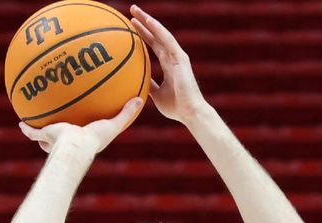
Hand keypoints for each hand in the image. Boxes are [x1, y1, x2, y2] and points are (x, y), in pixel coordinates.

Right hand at [18, 97, 143, 153]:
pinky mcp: (44, 136)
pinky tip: (20, 122)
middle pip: (63, 137)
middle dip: (60, 131)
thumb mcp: (112, 125)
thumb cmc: (94, 140)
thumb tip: (141, 99)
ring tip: (37, 122)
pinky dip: (26, 128)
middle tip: (59, 123)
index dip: (83, 130)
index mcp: (82, 140)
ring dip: (41, 131)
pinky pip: (32, 131)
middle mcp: (67, 142)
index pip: (82, 135)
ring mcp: (54, 141)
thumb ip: (125, 113)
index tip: (84, 127)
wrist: (75, 148)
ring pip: (46, 137)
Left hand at [129, 4, 208, 124]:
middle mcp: (173, 57)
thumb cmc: (176, 107)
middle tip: (131, 11)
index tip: (130, 25)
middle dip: (143, 23)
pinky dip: (158, 30)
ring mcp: (177, 56)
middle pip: (156, 35)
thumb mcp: (156, 95)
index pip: (153, 45)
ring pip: (161, 33)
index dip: (143, 34)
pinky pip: (168, 41)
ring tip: (135, 10)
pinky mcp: (181, 58)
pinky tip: (148, 21)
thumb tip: (136, 80)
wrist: (190, 113)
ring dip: (148, 21)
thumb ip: (149, 84)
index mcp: (168, 64)